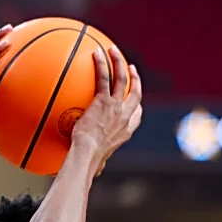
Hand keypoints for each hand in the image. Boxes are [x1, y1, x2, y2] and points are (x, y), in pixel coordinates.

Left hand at [72, 46, 142, 173]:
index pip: (136, 114)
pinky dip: (102, 63)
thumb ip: (93, 162)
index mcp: (125, 130)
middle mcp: (125, 116)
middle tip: (130, 68)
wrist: (87, 154)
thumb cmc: (88, 162)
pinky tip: (96, 53)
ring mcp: (117, 106)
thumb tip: (85, 171)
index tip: (133, 96)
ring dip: (119, 62)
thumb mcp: (95, 162)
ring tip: (113, 50)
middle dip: (134, 78)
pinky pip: (104, 77)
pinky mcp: (104, 101)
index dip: (136, 104)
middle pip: (136, 91)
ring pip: (123, 78)